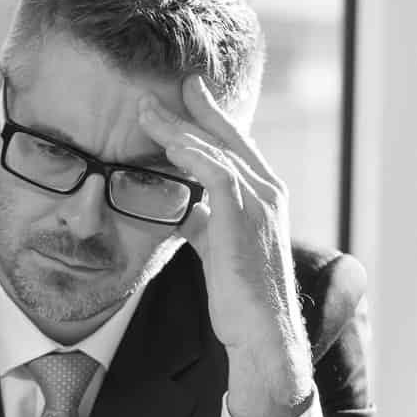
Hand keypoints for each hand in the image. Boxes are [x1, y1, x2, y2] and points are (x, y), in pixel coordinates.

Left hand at [137, 76, 311, 416]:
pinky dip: (189, 153)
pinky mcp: (244, 217)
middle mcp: (268, 193)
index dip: (211, 120)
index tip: (188, 96)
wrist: (263, 334)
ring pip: (215, 150)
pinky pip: (214, 172)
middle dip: (198, 108)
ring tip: (147, 110)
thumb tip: (187, 214)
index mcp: (266, 198)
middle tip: (173, 83)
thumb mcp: (221, 252)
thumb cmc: (242, 301)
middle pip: (228, 137)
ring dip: (178, 127)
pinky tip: (166, 142)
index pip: (236, 147)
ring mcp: (259, 202)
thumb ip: (208, 227)